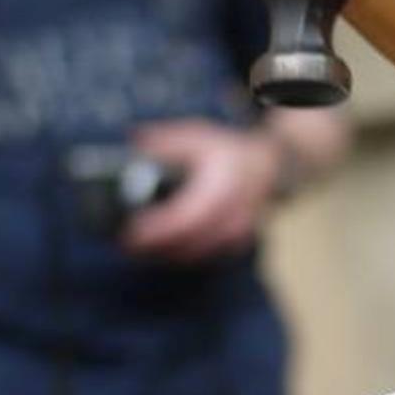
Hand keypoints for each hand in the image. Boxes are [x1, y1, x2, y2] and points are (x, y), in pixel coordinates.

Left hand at [122, 120, 281, 261]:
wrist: (267, 168)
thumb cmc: (228, 153)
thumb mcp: (197, 138)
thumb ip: (166, 143)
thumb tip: (135, 146)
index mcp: (222, 188)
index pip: (186, 218)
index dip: (158, 230)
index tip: (132, 233)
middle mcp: (232, 215)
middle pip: (189, 243)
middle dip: (155, 248)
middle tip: (127, 245)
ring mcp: (236, 234)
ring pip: (196, 254)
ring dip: (166, 255)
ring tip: (139, 249)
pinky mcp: (235, 245)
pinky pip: (205, 256)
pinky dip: (181, 256)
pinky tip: (162, 251)